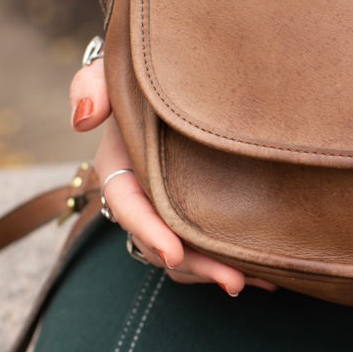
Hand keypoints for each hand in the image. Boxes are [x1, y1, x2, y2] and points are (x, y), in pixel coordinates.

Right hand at [70, 56, 274, 295]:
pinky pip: (207, 248)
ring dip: (218, 271)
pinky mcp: (198, 212)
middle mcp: (144, 196)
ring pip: (187, 254)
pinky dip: (233, 264)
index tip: (172, 254)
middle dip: (195, 265)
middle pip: (162, 242)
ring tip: (262, 280)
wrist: (180, 75)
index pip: (128, 206)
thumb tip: (82, 120)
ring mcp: (171, 208)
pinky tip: (270, 274)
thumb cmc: (144, 73)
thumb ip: (92, 85)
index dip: (148, 231)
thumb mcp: (113, 70)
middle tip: (233, 281)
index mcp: (120, 168)